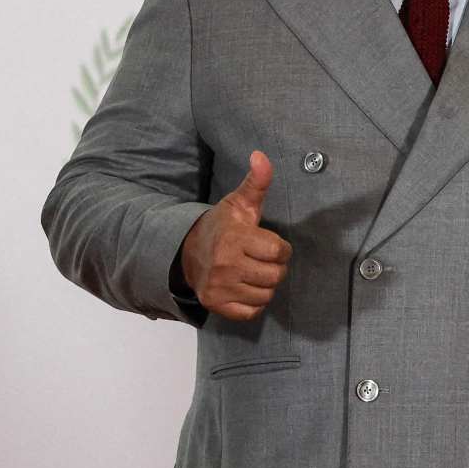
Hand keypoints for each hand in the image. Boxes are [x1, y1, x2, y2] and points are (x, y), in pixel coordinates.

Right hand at [179, 151, 291, 322]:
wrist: (187, 251)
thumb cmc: (222, 225)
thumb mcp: (239, 202)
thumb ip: (257, 182)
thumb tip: (261, 155)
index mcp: (235, 238)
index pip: (278, 252)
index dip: (281, 249)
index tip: (272, 244)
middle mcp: (225, 264)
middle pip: (275, 275)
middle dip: (276, 267)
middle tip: (263, 259)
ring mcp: (219, 286)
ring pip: (266, 294)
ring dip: (266, 285)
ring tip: (254, 272)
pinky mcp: (215, 304)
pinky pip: (251, 312)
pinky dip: (254, 303)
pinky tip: (246, 287)